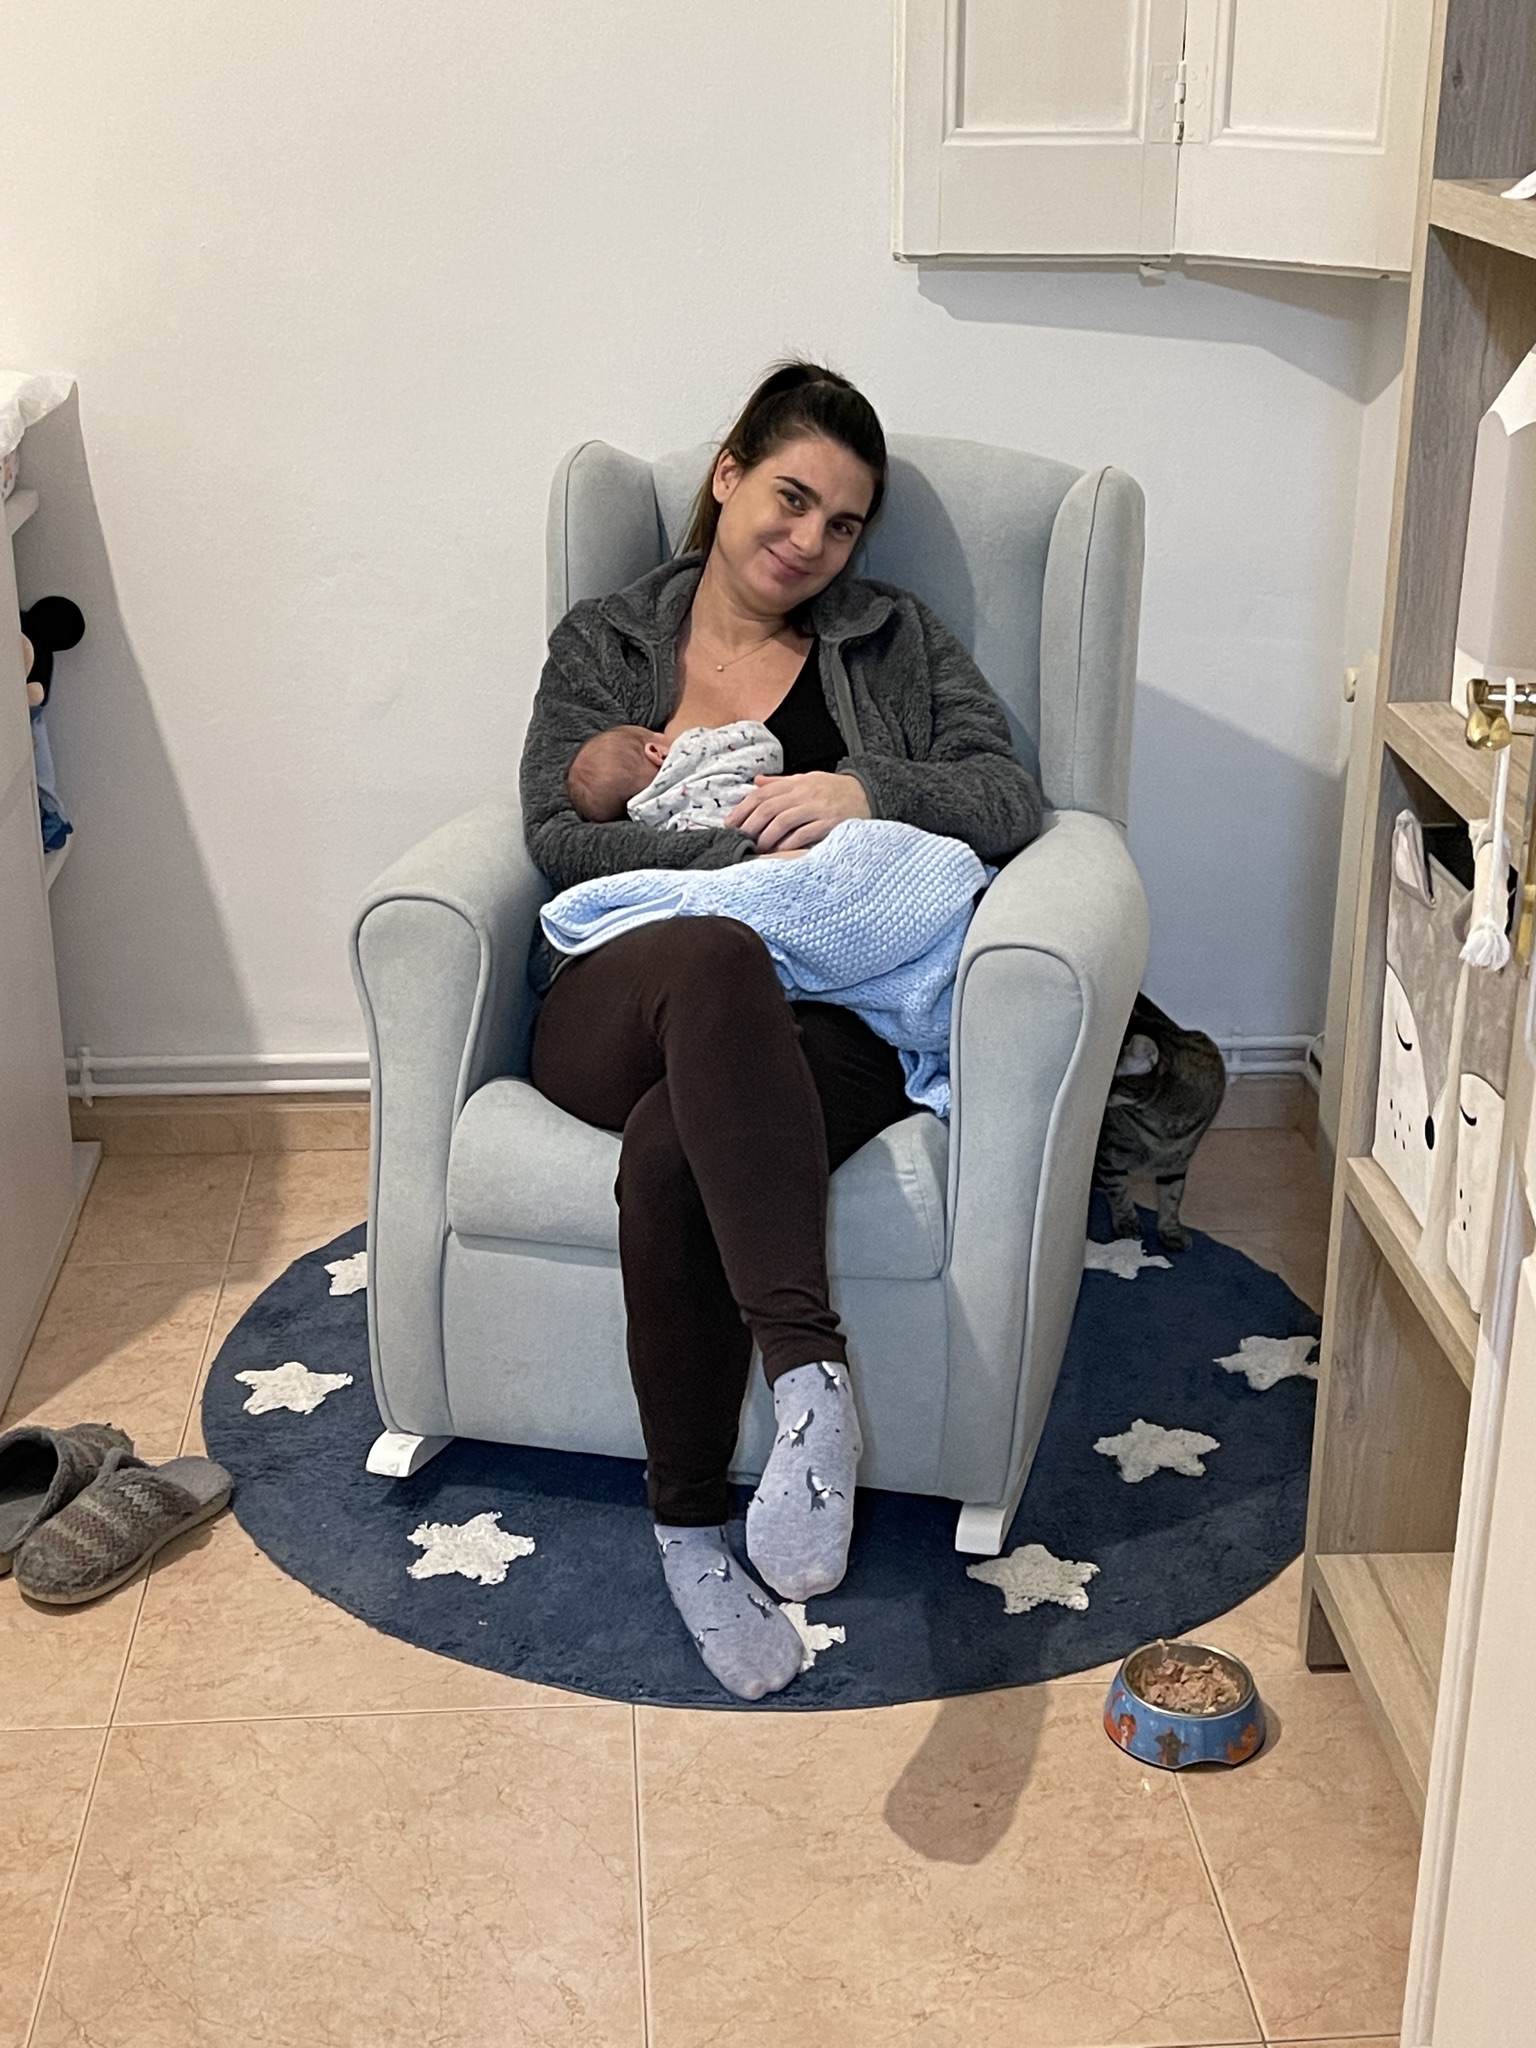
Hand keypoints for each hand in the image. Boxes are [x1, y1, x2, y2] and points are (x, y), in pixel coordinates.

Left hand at [726, 771, 870, 852]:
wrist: (868, 793)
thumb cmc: (834, 790)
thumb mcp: (807, 779)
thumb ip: (781, 783)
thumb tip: (756, 782)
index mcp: (797, 783)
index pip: (763, 794)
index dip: (743, 809)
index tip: (731, 823)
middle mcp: (805, 794)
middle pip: (769, 808)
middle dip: (751, 825)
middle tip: (741, 839)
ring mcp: (817, 809)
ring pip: (783, 822)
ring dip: (767, 836)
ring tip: (758, 847)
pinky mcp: (829, 824)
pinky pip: (804, 834)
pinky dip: (788, 843)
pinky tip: (779, 851)